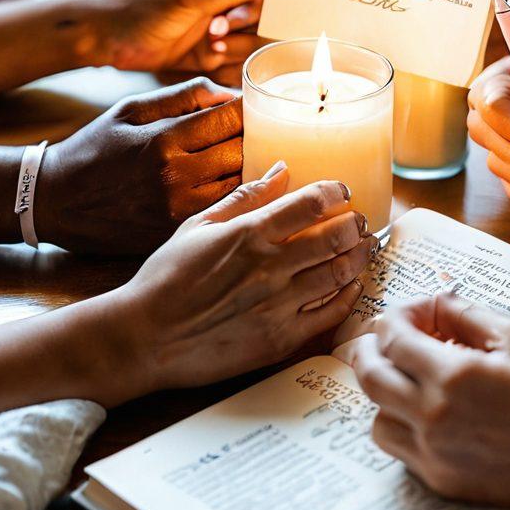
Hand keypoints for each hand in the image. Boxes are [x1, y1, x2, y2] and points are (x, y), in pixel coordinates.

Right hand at [35, 77, 243, 253]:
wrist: (54, 200)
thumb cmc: (95, 147)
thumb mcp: (131, 109)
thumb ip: (183, 96)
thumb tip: (229, 92)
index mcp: (163, 139)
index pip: (230, 118)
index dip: (248, 111)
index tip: (252, 109)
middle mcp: (174, 176)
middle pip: (241, 152)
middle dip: (251, 140)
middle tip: (254, 134)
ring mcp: (175, 210)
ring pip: (238, 186)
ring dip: (246, 171)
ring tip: (244, 160)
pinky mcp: (174, 233)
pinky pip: (220, 213)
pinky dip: (231, 199)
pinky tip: (227, 188)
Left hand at [82, 0, 271, 82]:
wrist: (99, 39)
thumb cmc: (134, 6)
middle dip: (251, 12)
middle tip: (226, 22)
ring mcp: (215, 16)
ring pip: (253, 27)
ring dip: (239, 36)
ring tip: (213, 39)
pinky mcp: (210, 44)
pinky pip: (236, 49)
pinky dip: (229, 53)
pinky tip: (209, 53)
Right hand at [106, 169, 377, 396]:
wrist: (144, 338)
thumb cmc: (166, 278)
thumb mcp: (198, 226)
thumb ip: (244, 197)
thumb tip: (281, 169)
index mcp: (249, 234)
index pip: (311, 203)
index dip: (335, 192)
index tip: (342, 190)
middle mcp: (269, 267)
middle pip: (336, 237)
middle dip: (356, 225)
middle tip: (361, 222)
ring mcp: (278, 306)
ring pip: (340, 274)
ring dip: (359, 258)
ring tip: (364, 249)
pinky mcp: (280, 340)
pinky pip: (330, 315)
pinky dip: (348, 296)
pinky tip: (351, 285)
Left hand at [353, 291, 509, 509]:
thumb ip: (467, 315)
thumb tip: (434, 302)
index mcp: (452, 376)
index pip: (392, 338)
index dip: (397, 316)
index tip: (416, 311)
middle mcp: (433, 419)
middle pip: (369, 378)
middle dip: (371, 348)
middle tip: (389, 335)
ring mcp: (435, 457)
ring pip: (377, 418)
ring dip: (385, 391)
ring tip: (413, 375)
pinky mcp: (445, 483)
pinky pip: (401, 450)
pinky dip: (404, 425)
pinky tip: (431, 410)